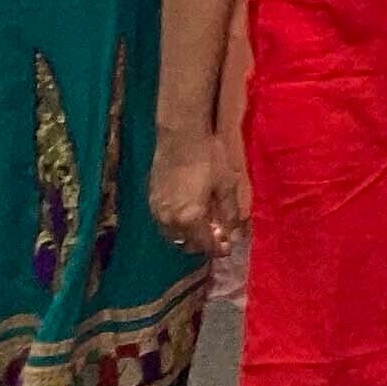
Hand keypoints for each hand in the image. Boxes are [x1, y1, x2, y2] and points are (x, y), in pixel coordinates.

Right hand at [150, 131, 244, 255]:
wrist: (180, 136)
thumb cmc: (208, 157)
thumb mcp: (226, 184)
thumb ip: (230, 211)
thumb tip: (236, 231)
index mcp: (190, 219)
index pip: (205, 245)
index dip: (218, 249)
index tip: (227, 248)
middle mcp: (170, 221)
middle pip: (187, 244)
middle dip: (202, 244)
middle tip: (217, 236)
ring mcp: (157, 211)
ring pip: (173, 235)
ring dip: (187, 236)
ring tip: (202, 226)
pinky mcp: (150, 200)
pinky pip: (163, 223)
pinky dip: (176, 225)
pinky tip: (187, 214)